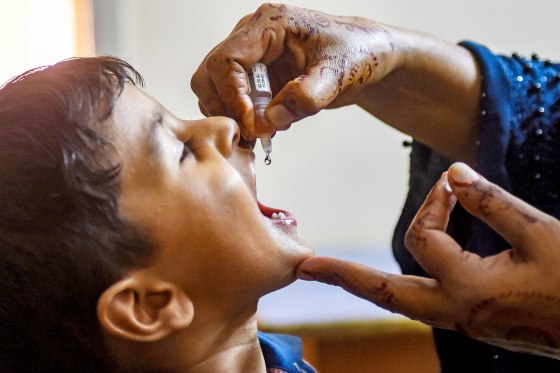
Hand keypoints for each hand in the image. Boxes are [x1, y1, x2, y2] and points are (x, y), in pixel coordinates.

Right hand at [191, 3, 400, 139]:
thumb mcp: (337, 75)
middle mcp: (253, 36)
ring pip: (217, 89)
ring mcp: (253, 57)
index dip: (231, 95)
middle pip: (210, 73)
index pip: (226, 59)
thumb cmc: (357, 54)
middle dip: (225, 106)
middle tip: (250, 133)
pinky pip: (236, 100)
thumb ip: (305, 97)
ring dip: (234, 115)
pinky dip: (245, 118)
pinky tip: (270, 127)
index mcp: (269, 24)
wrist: (367, 58)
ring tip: (263, 133)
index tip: (251, 124)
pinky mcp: (258, 76)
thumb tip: (270, 120)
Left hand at [297, 162, 559, 358]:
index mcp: (467, 288)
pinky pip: (426, 302)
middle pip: (384, 294)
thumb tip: (454, 173)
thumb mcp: (539, 234)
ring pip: (402, 301)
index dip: (434, 201)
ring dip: (370, 282)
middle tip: (307, 268)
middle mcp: (455, 311)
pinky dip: (405, 284)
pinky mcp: (474, 321)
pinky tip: (399, 275)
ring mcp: (462, 322)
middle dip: (344, 276)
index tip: (453, 181)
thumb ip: (490, 203)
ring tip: (339, 271)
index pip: (424, 234)